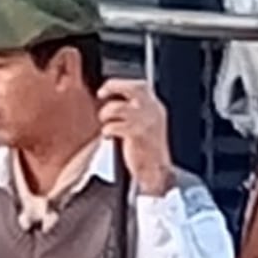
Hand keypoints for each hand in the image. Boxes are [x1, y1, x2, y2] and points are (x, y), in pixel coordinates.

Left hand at [97, 79, 174, 196]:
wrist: (156, 173)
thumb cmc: (147, 152)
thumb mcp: (145, 125)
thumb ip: (134, 111)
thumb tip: (113, 100)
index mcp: (156, 108)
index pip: (140, 86)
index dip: (120, 84)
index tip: (106, 89)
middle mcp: (153, 111)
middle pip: (134, 87)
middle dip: (114, 86)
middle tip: (101, 93)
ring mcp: (146, 122)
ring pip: (118, 107)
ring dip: (106, 114)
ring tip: (105, 122)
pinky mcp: (137, 135)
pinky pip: (115, 125)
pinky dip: (107, 130)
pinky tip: (108, 135)